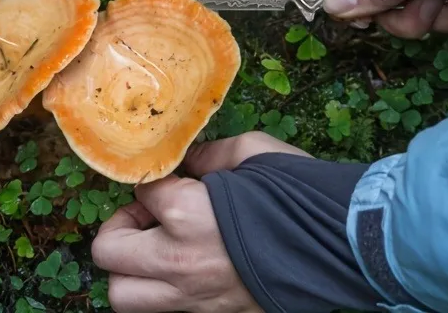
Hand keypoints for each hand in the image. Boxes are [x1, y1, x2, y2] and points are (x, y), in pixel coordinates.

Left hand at [92, 132, 309, 311]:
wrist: (338, 244)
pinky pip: (159, 311)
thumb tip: (187, 161)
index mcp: (187, 214)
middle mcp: (178, 261)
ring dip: (129, 269)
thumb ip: (212, 153)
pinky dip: (158, 290)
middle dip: (122, 226)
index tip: (173, 177)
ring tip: (157, 248)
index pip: (143, 191)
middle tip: (149, 214)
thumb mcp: (257, 150)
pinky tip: (183, 268)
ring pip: (121, 296)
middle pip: (109, 251)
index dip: (156, 179)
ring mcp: (190, 297)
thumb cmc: (298, 191)